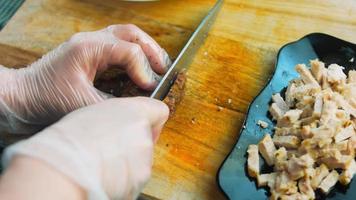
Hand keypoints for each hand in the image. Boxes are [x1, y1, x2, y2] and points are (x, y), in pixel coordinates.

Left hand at [0, 24, 170, 133]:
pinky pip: (119, 47)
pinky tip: (140, 70)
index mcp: (89, 48)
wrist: (22, 97)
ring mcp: (91, 45)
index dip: (144, 70)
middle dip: (152, 51)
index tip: (150, 88)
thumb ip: (114, 105)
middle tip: (164, 69)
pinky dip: (134, 56)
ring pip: (126, 36)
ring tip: (158, 67)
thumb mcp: (82, 104)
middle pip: (131, 34)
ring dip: (145, 50)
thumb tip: (139, 107)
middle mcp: (92, 41)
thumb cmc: (45, 98)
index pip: (128, 51)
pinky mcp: (91, 54)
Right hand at [2, 97, 168, 199]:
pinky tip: (103, 175)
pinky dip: (123, 179)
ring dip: (127, 162)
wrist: (64, 169)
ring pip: (141, 160)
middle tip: (110, 148)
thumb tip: (120, 124)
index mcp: (135, 113)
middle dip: (133, 144)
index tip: (142, 125)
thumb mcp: (93, 112)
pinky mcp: (139, 182)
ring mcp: (144, 161)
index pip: (160, 111)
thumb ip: (116, 116)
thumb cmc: (70, 140)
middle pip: (147, 138)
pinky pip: (133, 178)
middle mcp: (144, 136)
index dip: (151, 119)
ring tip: (102, 163)